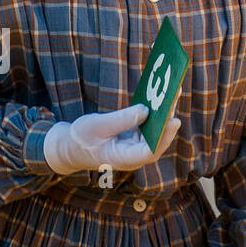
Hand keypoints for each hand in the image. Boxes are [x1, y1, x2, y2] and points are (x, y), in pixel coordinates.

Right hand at [43, 103, 180, 175]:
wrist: (70, 148)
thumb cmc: (80, 138)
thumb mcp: (96, 126)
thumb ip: (121, 120)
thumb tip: (146, 110)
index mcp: (122, 158)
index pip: (149, 152)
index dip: (164, 137)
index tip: (174, 119)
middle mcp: (133, 156)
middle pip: (158, 139)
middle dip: (168, 117)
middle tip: (175, 93)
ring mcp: (136, 148)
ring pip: (157, 131)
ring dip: (165, 111)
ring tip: (173, 88)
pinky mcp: (136, 139)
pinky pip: (150, 125)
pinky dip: (156, 111)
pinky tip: (161, 94)